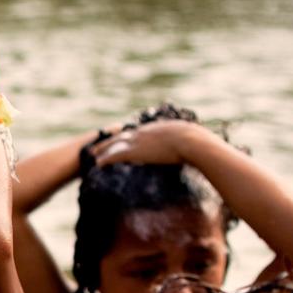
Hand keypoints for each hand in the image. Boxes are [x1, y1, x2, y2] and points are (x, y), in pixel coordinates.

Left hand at [88, 120, 205, 167]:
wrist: (193, 142)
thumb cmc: (198, 143)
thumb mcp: (193, 138)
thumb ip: (190, 141)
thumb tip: (200, 145)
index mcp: (158, 128)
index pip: (139, 132)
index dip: (129, 136)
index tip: (122, 139)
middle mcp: (146, 131)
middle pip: (122, 135)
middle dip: (110, 140)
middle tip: (99, 145)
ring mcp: (140, 140)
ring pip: (116, 144)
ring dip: (104, 149)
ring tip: (93, 154)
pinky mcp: (136, 150)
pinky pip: (116, 155)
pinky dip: (106, 159)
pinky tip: (98, 164)